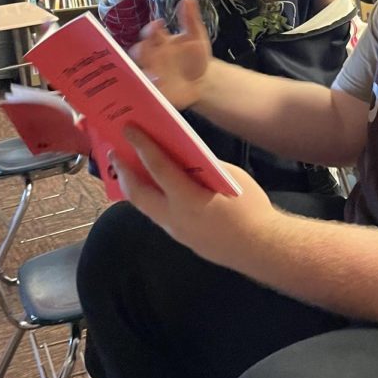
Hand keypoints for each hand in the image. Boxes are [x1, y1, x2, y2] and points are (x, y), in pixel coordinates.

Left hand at [109, 128, 272, 265]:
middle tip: (115, 152)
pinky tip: (155, 192)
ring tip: (129, 171)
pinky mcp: (182, 239)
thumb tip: (187, 157)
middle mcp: (174, 217)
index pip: (157, 167)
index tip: (128, 130)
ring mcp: (176, 231)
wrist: (261, 248)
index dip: (141, 145)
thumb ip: (204, 167)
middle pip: (138, 193)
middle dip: (124, 171)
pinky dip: (151, 200)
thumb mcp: (228, 177)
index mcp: (187, 198)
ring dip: (134, 188)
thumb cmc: (250, 208)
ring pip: (145, 208)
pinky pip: (159, 216)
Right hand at [131, 0, 211, 109]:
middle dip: (141, 49)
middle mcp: (152, 57)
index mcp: (159, 41)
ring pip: (139, 72)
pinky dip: (151, 89)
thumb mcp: (195, 36)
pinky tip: (160, 88)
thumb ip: (190, 19)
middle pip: (139, 52)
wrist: (203, 79)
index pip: (150, 32)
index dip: (152, 28)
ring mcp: (152, 74)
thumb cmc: (194, 55)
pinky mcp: (156, 91)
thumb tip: (188, 0)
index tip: (158, 25)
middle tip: (148, 47)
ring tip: (154, 73)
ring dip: (144, 72)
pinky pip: (148, 91)